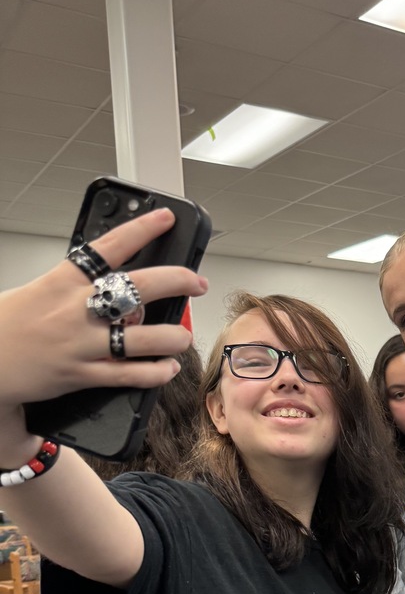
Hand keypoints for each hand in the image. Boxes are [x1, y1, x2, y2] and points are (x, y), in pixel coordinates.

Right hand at [0, 209, 207, 424]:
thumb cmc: (12, 323)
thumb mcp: (42, 290)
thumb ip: (80, 287)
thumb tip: (125, 290)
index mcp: (64, 281)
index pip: (110, 247)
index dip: (142, 229)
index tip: (166, 218)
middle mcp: (76, 309)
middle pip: (138, 288)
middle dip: (176, 281)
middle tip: (196, 282)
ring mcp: (81, 343)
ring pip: (142, 339)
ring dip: (172, 337)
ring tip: (182, 336)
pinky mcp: (83, 374)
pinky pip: (129, 375)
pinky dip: (155, 372)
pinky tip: (168, 367)